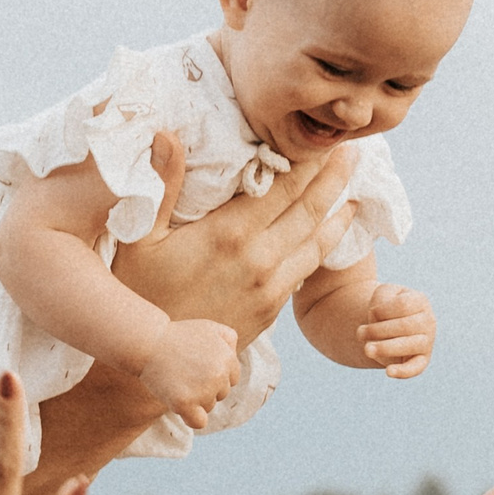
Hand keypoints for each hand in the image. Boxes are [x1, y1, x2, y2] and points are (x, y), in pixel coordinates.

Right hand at [113, 139, 355, 342]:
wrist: (156, 359)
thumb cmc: (138, 292)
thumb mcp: (139, 237)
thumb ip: (161, 186)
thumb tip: (167, 134)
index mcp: (229, 235)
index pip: (283, 187)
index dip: (308, 160)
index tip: (324, 138)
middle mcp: (259, 260)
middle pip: (309, 209)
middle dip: (334, 177)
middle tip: (353, 149)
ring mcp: (270, 287)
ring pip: (317, 242)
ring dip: (339, 211)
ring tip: (354, 187)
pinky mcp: (272, 308)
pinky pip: (308, 269)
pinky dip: (325, 245)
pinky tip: (331, 232)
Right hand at [136, 318, 240, 427]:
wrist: (148, 342)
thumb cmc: (176, 335)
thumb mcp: (208, 326)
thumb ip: (228, 338)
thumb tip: (233, 354)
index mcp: (227, 358)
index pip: (231, 379)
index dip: (214, 376)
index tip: (197, 368)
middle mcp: (219, 375)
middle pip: (220, 394)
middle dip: (205, 387)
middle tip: (183, 373)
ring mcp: (202, 391)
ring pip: (208, 407)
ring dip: (195, 400)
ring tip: (177, 382)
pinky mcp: (184, 403)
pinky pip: (198, 422)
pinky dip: (191, 418)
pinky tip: (179, 405)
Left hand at [358, 283, 435, 378]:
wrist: (389, 327)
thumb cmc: (385, 308)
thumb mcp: (382, 294)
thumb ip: (382, 298)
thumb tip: (379, 316)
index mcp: (420, 301)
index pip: (402, 305)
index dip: (382, 310)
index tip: (372, 313)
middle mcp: (428, 321)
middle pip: (405, 326)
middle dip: (377, 330)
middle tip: (360, 333)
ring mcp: (427, 341)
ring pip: (409, 345)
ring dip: (384, 347)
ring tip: (367, 349)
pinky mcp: (422, 360)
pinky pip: (416, 368)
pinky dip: (403, 371)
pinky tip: (388, 372)